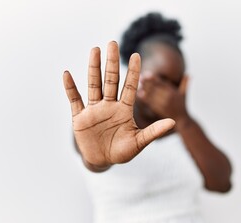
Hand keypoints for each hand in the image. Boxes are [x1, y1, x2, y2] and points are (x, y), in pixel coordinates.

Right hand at [63, 41, 174, 169]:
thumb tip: (173, 122)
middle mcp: (109, 105)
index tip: (137, 55)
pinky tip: (67, 74)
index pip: (129, 87)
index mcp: (124, 110)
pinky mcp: (80, 117)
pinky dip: (70, 88)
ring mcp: (94, 110)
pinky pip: (74, 100)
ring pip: (94, 85)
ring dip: (93, 68)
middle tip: (112, 43)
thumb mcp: (138, 142)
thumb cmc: (121, 152)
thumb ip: (153, 132)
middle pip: (111, 80)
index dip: (133, 72)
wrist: (102, 161)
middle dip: (112, 62)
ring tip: (94, 50)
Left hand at [137, 72, 190, 127]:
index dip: (154, 79)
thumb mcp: (184, 95)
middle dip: (147, 82)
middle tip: (139, 77)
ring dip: (145, 89)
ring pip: (153, 95)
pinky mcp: (160, 110)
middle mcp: (169, 98)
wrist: (182, 122)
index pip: (162, 84)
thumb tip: (189, 75)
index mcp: (174, 93)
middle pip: (156, 89)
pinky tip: (139, 94)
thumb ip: (185, 84)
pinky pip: (151, 103)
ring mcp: (164, 104)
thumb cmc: (182, 107)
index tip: (146, 73)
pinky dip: (145, 98)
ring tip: (138, 84)